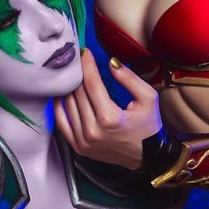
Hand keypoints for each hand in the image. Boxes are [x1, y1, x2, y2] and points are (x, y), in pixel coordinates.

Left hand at [54, 49, 160, 168]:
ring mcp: (83, 141)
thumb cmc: (149, 127)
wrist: (147, 156)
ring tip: (74, 76)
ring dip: (69, 88)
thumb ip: (129, 79)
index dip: (87, 64)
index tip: (85, 52)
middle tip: (79, 61)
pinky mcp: (78, 147)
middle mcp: (93, 131)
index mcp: (109, 118)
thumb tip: (110, 62)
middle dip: (78, 73)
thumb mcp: (148, 98)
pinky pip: (61, 122)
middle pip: (77, 92)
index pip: (91, 83)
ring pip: (67, 105)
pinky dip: (60, 107)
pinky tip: (64, 95)